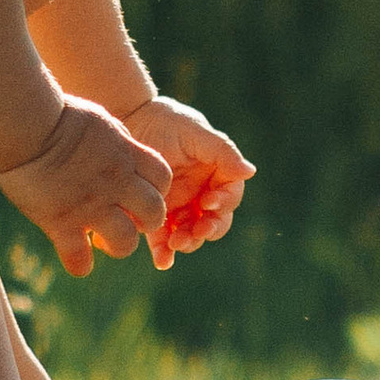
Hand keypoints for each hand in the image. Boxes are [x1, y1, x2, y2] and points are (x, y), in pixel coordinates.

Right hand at [0, 100, 173, 278]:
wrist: (23, 124)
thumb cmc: (53, 113)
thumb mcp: (99, 120)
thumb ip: (117, 139)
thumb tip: (123, 146)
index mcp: (125, 154)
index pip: (162, 178)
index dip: (156, 188)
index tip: (139, 191)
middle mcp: (115, 182)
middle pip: (154, 213)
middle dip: (147, 221)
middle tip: (130, 221)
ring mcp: (90, 205)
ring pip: (126, 243)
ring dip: (120, 246)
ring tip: (105, 241)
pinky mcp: (61, 221)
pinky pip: (79, 258)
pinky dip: (80, 264)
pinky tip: (76, 260)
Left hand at [123, 97, 253, 270]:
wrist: (129, 119)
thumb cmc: (166, 120)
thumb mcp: (195, 131)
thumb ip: (222, 151)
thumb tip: (250, 172)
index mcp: (216, 174)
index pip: (229, 196)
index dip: (223, 203)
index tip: (208, 202)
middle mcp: (200, 193)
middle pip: (213, 221)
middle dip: (207, 230)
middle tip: (196, 231)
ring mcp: (179, 206)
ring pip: (190, 233)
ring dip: (187, 242)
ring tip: (176, 243)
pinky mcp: (155, 214)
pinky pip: (162, 238)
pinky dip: (164, 252)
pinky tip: (163, 261)